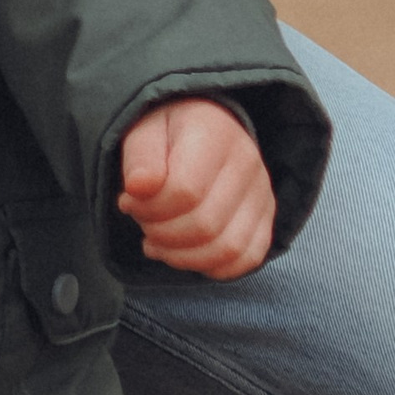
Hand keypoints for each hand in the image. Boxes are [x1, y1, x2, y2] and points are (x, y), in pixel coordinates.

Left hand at [116, 98, 273, 279]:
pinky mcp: (266, 217)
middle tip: (142, 222)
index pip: (185, 191)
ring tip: (157, 242)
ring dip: (181, 257)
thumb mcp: (143, 132)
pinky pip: (247, 258)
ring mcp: (262, 192)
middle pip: (205, 225)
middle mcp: (247, 163)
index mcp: (215, 134)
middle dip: (161, 234)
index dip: (149, 208)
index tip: (128, 201)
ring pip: (227, 249)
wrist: (201, 128)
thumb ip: (139, 159)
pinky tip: (184, 253)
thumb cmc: (167, 133)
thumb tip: (137, 188)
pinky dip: (211, 266)